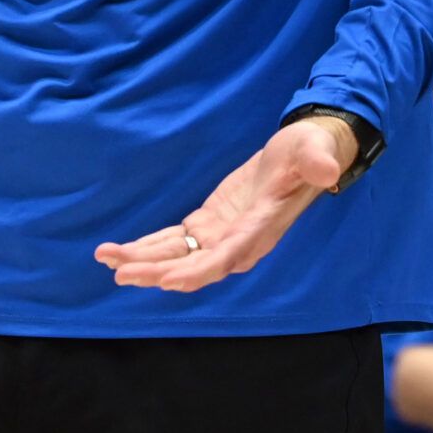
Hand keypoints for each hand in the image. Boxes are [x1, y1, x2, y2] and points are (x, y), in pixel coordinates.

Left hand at [93, 116, 353, 291]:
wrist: (304, 158)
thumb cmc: (310, 154)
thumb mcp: (315, 152)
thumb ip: (318, 162)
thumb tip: (326, 169)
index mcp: (260, 230)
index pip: (228, 258)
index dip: (198, 271)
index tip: (167, 280)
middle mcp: (238, 243)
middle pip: (193, 265)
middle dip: (157, 271)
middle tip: (121, 273)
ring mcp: (221, 237)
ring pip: (178, 256)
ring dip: (143, 261)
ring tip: (106, 259)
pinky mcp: (209, 225)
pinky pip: (174, 241)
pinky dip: (148, 247)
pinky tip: (121, 252)